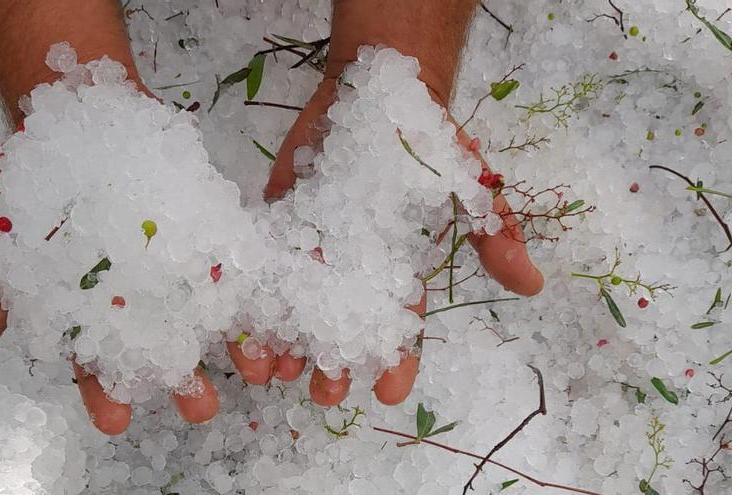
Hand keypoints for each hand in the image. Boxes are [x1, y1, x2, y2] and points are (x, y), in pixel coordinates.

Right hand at [0, 0, 219, 434]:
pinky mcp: (207, 233)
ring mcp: (175, 265)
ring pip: (207, 314)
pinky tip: (272, 310)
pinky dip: (253, 286)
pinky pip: (234, 265)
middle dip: (181, 380)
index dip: (103, 389)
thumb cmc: (35, 174)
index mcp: (88, 305)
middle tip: (202, 410)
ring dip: (232, 347)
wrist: (82, 112)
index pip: (94, 358)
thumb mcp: (1, 221)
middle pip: (160, 345)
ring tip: (256, 374)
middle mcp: (137, 295)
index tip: (116, 419)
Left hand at [255, 0, 543, 407]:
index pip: (400, 322)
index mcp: (396, 266)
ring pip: (298, 305)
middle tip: (321, 395)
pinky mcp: (280, 222)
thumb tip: (531, 285)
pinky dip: (253, 296)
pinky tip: (241, 328)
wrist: (375, 89)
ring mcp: (312, 247)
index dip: (398, 358)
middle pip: (342, 324)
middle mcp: (351, 266)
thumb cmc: (428, 141)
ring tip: (273, 375)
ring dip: (286, 343)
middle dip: (332, 362)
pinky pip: (264, 266)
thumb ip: (496, 231)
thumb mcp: (468, 183)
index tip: (390, 391)